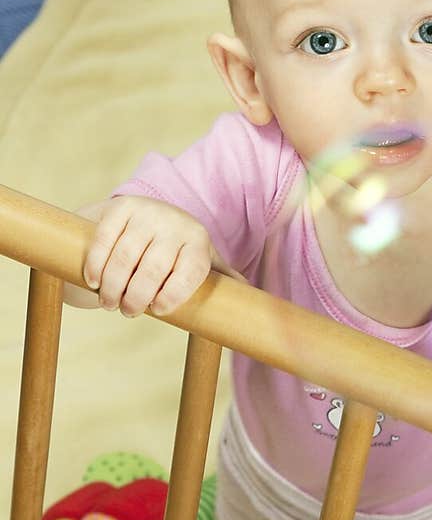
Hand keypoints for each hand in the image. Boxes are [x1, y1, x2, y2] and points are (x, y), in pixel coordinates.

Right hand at [81, 195, 218, 317]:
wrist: (142, 216)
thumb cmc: (175, 251)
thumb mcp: (200, 261)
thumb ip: (221, 278)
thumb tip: (250, 296)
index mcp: (199, 240)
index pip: (191, 271)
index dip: (174, 295)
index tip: (159, 310)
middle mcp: (176, 222)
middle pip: (154, 269)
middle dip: (136, 298)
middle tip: (127, 312)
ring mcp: (147, 212)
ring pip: (126, 258)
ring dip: (113, 287)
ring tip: (109, 302)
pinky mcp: (120, 207)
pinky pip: (104, 240)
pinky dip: (96, 265)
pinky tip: (94, 280)